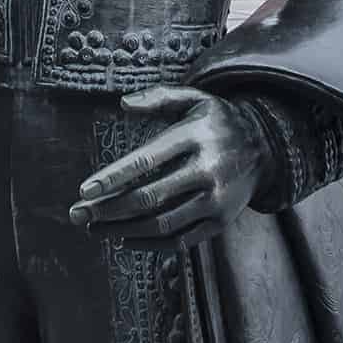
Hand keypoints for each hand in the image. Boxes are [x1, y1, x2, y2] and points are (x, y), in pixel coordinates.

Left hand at [69, 86, 271, 249]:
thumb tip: (123, 104)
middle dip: (107, 209)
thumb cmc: (216, 121)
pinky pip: (179, 241)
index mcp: (195, 136)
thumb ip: (158, 97)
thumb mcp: (193, 98)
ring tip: (95, 228)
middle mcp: (207, 170)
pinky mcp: (220, 222)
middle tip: (77, 215)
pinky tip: (124, 240)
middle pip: (148, 197)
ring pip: (161, 224)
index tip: (84, 190)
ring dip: (122, 230)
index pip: (146, 160)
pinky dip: (148, 244)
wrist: (265, 146)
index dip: (112, 178)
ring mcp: (216, 200)